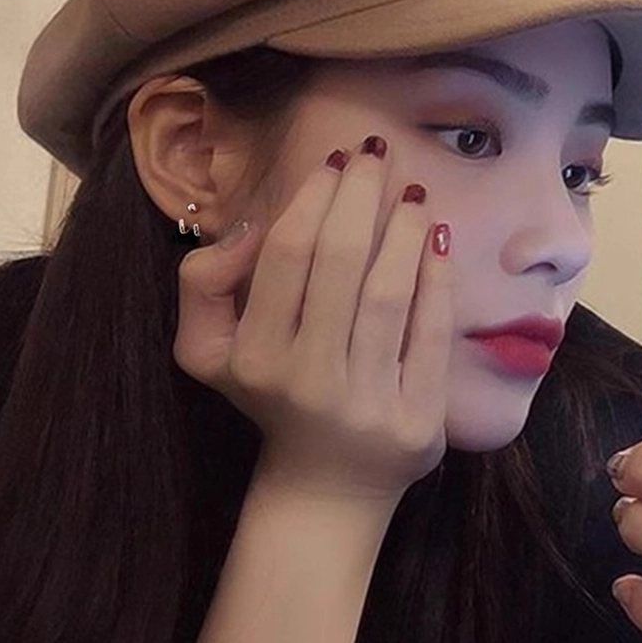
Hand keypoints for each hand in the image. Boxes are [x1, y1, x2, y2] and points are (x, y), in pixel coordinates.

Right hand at [172, 134, 454, 502]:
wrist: (324, 486)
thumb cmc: (270, 399)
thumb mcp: (206, 351)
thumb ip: (202, 283)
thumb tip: (252, 226)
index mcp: (251, 356)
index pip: (286, 255)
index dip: (312, 198)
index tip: (333, 162)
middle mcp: (306, 379)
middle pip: (339, 263)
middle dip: (359, 197)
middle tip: (375, 156)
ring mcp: (364, 404)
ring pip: (387, 293)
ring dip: (403, 230)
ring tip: (414, 192)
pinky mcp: (415, 421)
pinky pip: (430, 335)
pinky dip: (439, 280)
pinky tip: (439, 239)